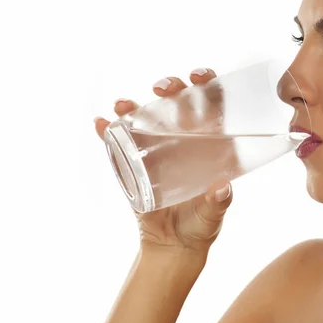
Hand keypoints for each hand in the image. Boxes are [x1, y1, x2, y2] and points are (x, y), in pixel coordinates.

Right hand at [94, 68, 233, 257]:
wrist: (172, 245)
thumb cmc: (200, 226)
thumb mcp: (212, 215)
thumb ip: (218, 204)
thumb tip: (221, 188)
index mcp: (211, 145)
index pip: (212, 106)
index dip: (208, 85)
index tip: (199, 77)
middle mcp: (186, 140)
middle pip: (179, 102)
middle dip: (171, 87)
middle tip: (162, 87)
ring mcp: (158, 149)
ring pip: (147, 116)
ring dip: (135, 105)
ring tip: (124, 104)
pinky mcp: (135, 163)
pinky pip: (119, 142)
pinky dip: (108, 131)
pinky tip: (101, 123)